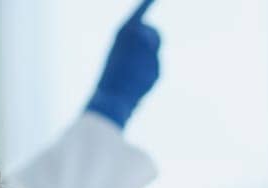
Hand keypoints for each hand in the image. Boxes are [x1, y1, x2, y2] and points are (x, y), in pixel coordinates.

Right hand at [85, 1, 161, 129]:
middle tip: (143, 59)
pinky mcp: (157, 66)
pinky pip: (156, 70)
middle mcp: (139, 35)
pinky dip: (149, 78)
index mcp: (125, 29)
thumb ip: (134, 46)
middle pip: (156, 34)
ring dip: (149, 63)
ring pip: (156, 55)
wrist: (111, 98)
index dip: (149, 2)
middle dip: (154, 44)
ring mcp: (149, 50)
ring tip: (133, 75)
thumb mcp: (118, 55)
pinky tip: (138, 84)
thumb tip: (153, 48)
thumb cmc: (111, 78)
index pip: (142, 10)